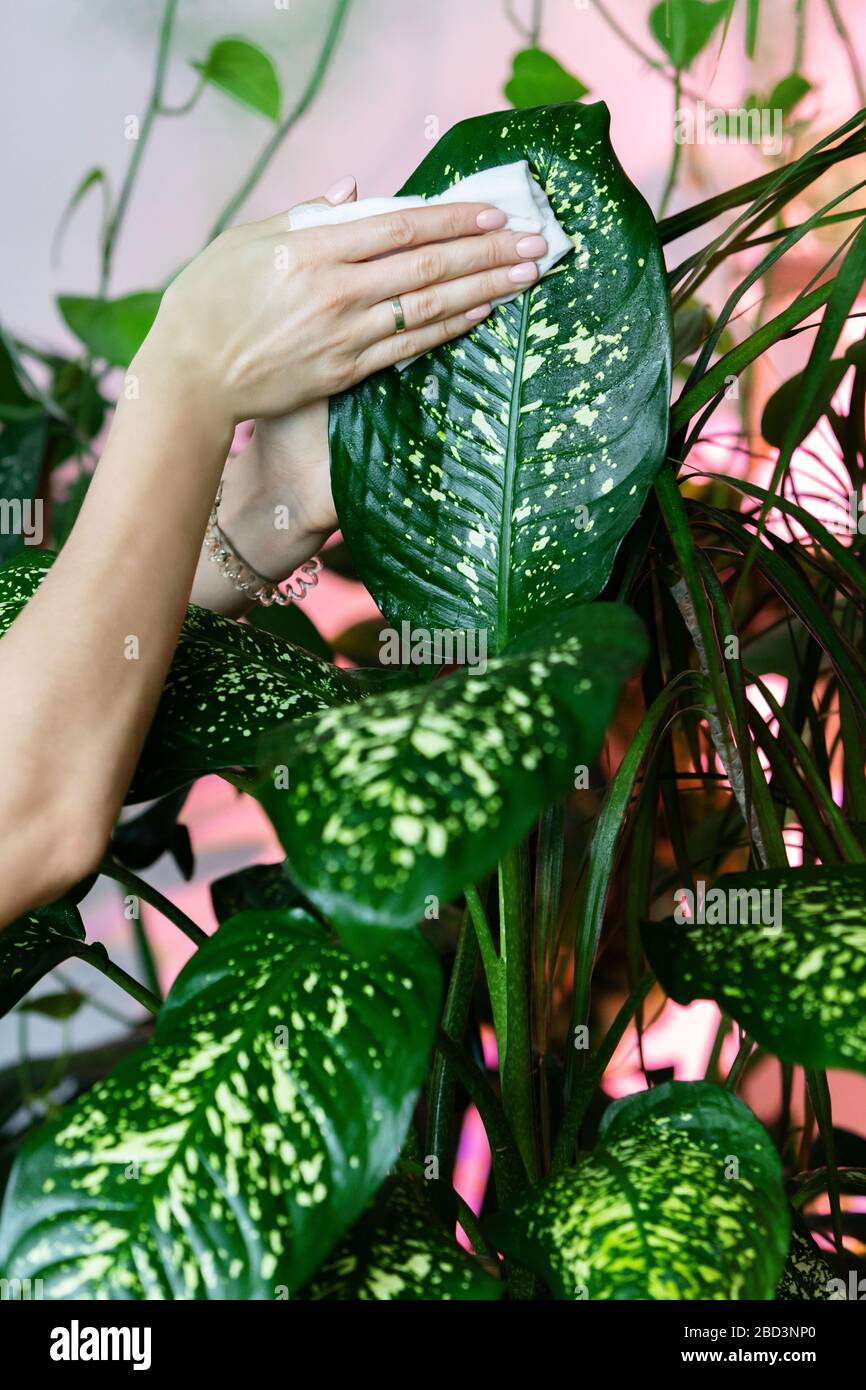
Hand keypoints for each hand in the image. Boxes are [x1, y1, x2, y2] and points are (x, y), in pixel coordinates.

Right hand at [134, 178, 547, 433]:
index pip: (401, 225)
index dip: (454, 217)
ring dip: (485, 288)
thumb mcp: (246, 241)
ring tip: (527, 276)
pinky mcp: (345, 372)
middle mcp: (336, 291)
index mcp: (312, 249)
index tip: (494, 211)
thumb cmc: (208, 302)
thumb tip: (353, 190)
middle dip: (488, 251)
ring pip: (429, 307)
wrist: (189, 379)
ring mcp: (344, 335)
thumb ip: (305, 214)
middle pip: (428, 265)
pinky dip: (450, 328)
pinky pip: (410, 346)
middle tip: (538, 242)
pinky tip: (483, 313)